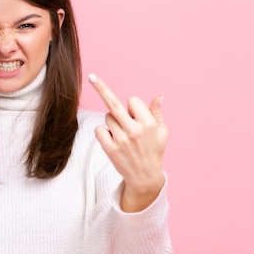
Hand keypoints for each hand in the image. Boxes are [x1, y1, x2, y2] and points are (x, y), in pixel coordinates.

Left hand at [88, 73, 167, 210]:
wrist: (145, 176)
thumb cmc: (154, 151)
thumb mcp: (162, 132)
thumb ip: (157, 113)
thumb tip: (159, 96)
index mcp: (148, 123)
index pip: (133, 101)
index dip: (133, 106)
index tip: (136, 114)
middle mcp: (134, 130)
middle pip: (114, 104)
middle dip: (102, 88)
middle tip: (92, 77)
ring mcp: (121, 140)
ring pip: (107, 117)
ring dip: (112, 122)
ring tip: (122, 135)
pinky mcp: (110, 149)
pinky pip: (99, 130)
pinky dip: (103, 132)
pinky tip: (113, 140)